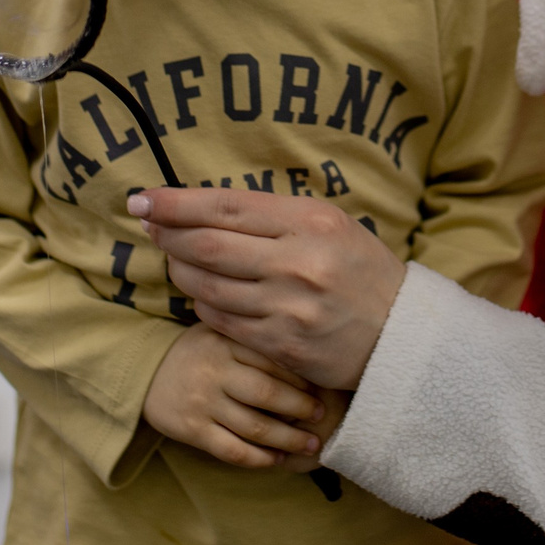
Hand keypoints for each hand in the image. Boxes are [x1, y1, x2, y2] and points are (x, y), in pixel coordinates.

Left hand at [128, 187, 405, 390]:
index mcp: (312, 222)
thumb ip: (275, 216)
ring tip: (173, 259)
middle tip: (149, 226)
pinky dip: (202, 304)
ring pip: (207, 286)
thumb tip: (207, 206)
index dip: (176, 203)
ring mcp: (288, 307)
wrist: (402, 335)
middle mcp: (298, 263)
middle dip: (168, 234)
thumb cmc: (361, 271)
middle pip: (207, 246)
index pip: (227, 206)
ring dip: (179, 271)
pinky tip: (201, 293)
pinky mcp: (281, 345)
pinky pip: (222, 321)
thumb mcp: (332, 225)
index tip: (142, 200)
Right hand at [142, 322, 330, 470]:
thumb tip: (307, 350)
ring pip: (254, 426)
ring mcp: (203, 403)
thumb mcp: (219, 333)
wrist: (146, 374)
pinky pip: (233, 450)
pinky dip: (259, 459)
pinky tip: (277, 460)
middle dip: (301, 408)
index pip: (272, 360)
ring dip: (288, 439)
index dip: (301, 376)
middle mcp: (214, 372)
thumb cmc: (198, 352)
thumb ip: (252, 339)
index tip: (321, 387)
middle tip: (321, 415)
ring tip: (310, 444)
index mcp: (225, 342)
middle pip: (267, 394)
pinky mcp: (193, 430)